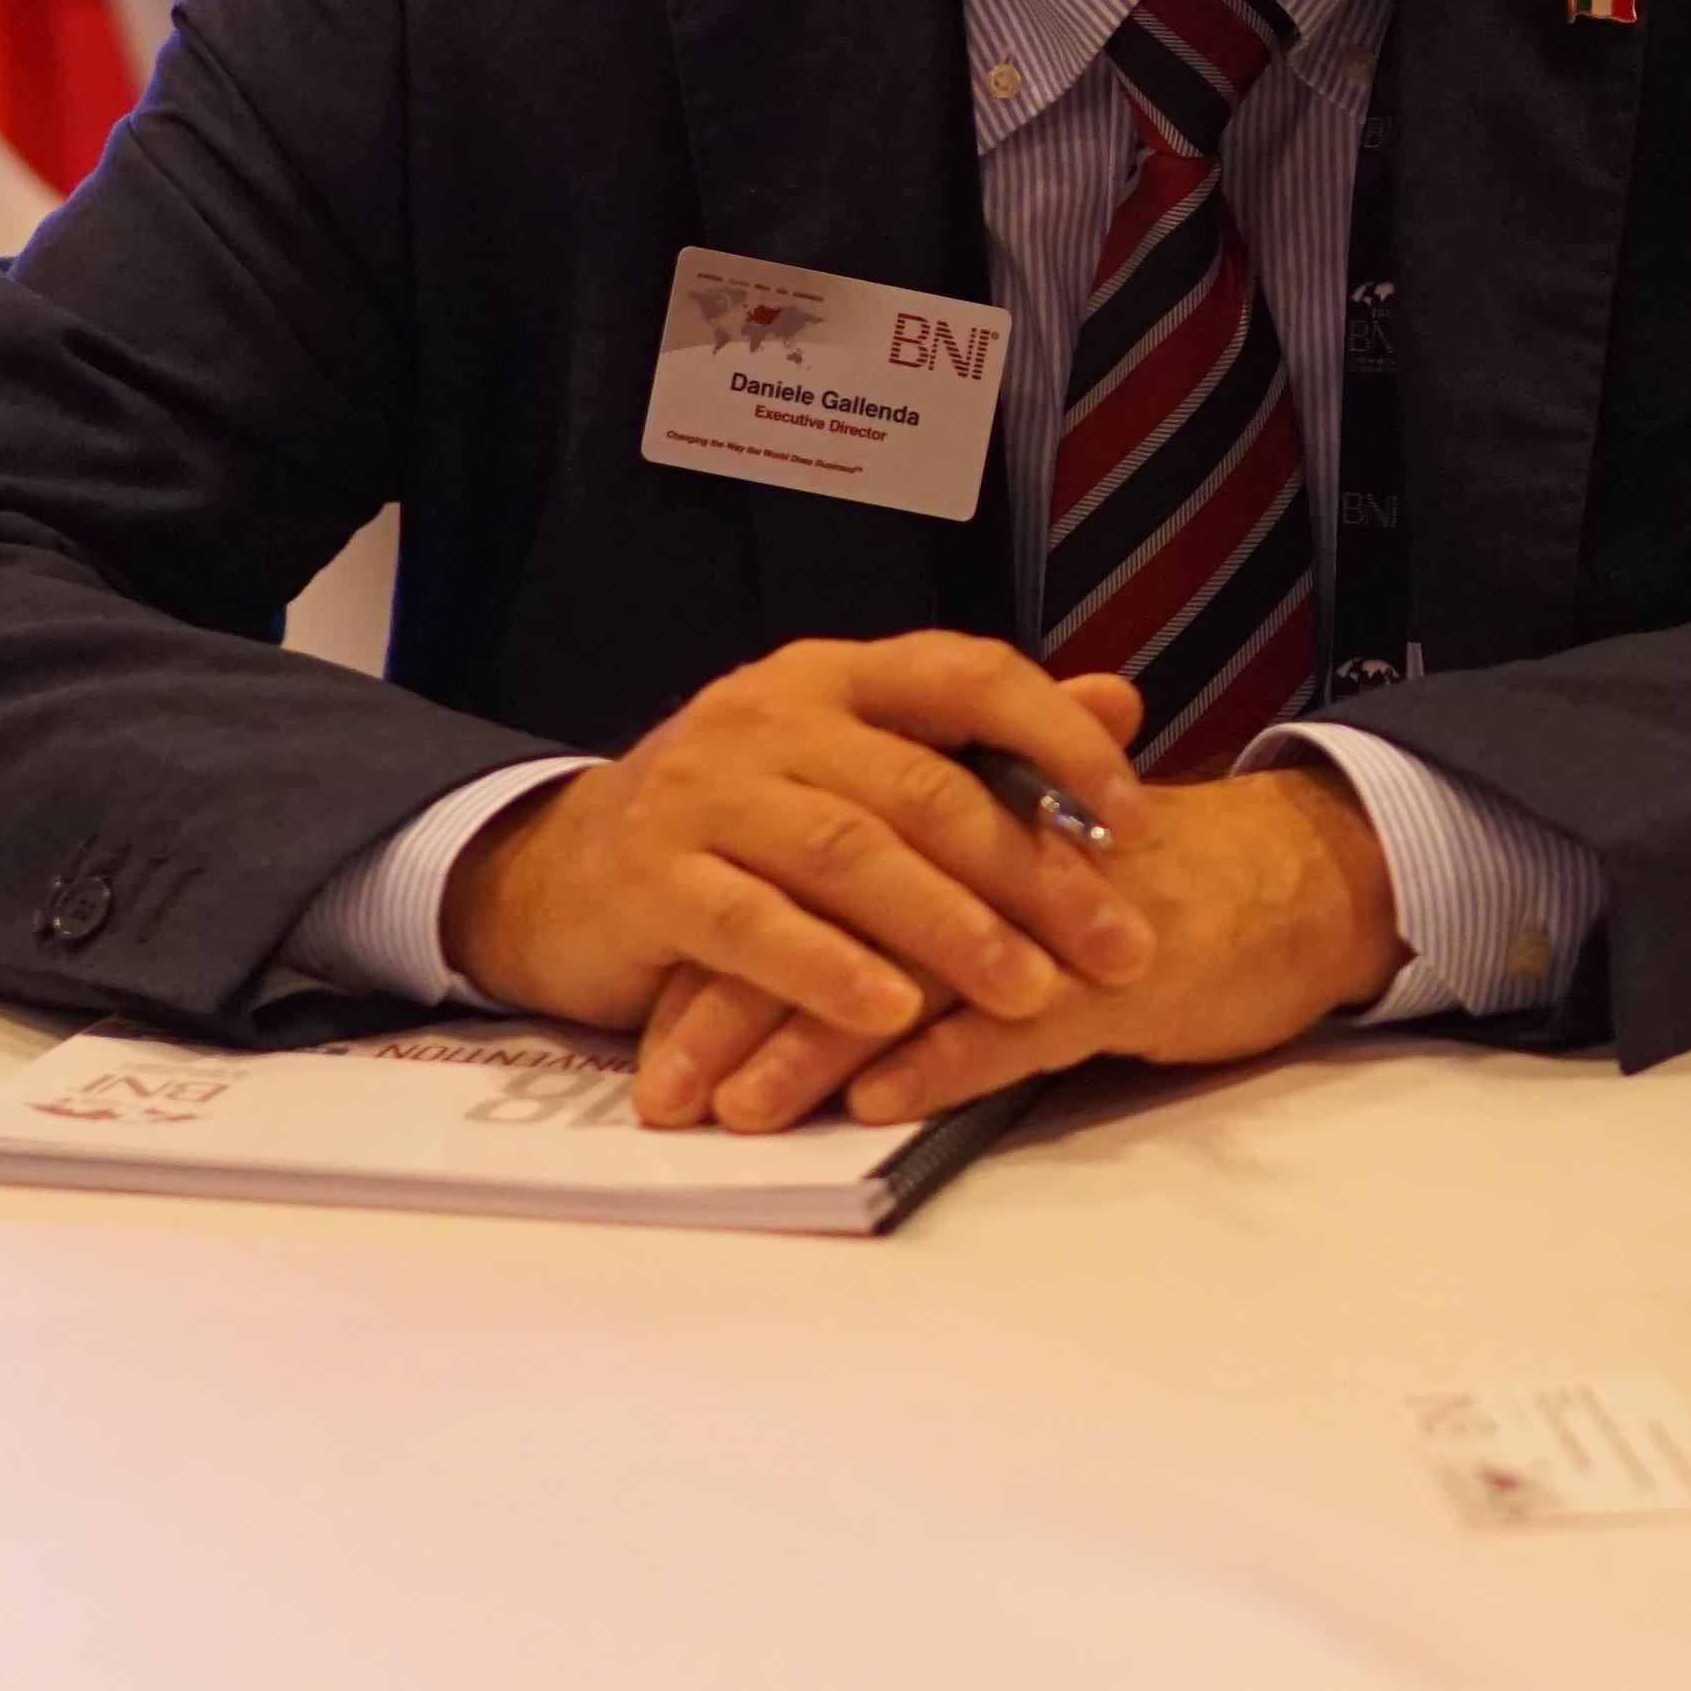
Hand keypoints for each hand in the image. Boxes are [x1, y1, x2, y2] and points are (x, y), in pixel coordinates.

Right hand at [434, 634, 1156, 1125]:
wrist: (554, 872)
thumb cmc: (742, 824)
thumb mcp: (858, 763)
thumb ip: (984, 740)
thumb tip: (1121, 700)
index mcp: (838, 676)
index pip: (966, 675)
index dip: (1059, 738)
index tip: (1136, 815)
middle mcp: (771, 716)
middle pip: (923, 789)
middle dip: (1033, 875)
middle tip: (1122, 948)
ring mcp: (703, 792)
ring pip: (848, 855)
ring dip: (950, 930)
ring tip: (1032, 993)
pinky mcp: (650, 879)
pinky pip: (751, 926)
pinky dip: (827, 971)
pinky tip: (894, 1015)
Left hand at [636, 758, 1408, 1131]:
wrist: (1308, 880)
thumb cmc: (1164, 896)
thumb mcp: (1035, 890)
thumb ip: (937, 918)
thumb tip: (827, 979)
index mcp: (963, 834)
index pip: (818, 887)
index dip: (734, 959)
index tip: (658, 1038)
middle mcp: (995, 862)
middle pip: (838, 929)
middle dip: (740, 1013)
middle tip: (665, 1091)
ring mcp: (1057, 921)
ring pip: (910, 977)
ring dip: (815, 1046)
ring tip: (741, 1107)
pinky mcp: (1123, 975)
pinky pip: (1020, 1021)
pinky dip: (947, 1059)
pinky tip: (880, 1099)